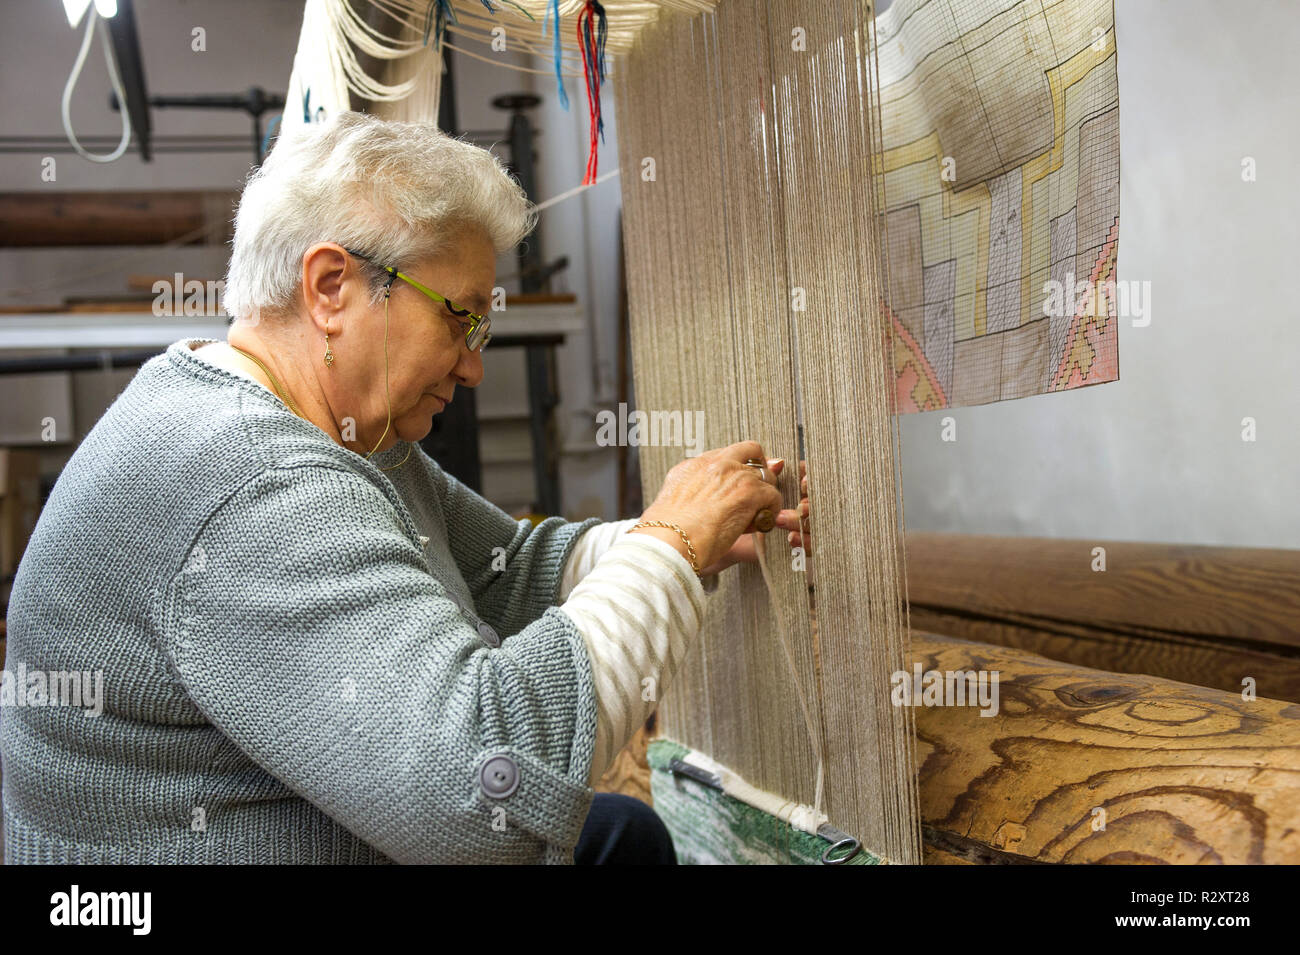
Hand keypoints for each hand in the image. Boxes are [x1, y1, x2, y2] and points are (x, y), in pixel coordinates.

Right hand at [632, 440, 784, 572]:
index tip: (736, 486)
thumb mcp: (673, 505)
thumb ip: (691, 496)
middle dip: (758, 471)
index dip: (736, 470)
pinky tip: (759, 525)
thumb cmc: (666, 533)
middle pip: (751, 451)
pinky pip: (774, 496)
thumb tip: (709, 504)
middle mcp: (714, 464)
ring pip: (766, 475)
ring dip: (765, 495)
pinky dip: (771, 511)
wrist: (668, 541)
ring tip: (753, 517)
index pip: (724, 455)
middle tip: (755, 495)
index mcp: (692, 466)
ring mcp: (733, 474)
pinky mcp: (748, 492)